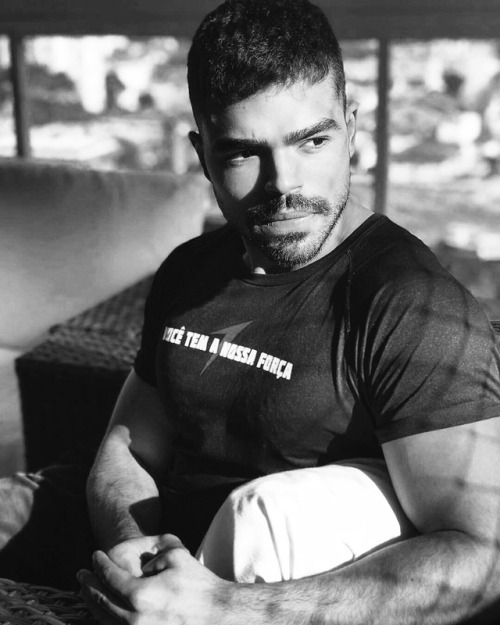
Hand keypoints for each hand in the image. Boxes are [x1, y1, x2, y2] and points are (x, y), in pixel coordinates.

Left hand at [78, 534, 230, 624]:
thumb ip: (152, 557)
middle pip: (101, 601)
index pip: (110, 577)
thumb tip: (139, 569)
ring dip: (92, 603)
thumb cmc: (199, 584)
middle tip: (80, 574)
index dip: (100, 564)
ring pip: (105, 619)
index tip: (95, 554)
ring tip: (86, 592)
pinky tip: (103, 610)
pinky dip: (105, 619)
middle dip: (88, 585)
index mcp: (141, 594)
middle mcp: (134, 618)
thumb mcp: (177, 556)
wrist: (217, 615)